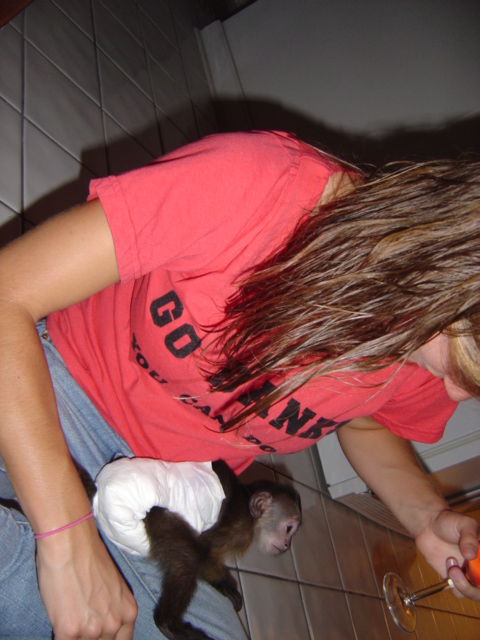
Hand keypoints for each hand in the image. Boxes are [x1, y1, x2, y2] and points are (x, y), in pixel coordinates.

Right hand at [36, 520, 136, 638]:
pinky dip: (59, 635)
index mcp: (128, 612)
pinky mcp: (69, 629)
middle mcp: (114, 623)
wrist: (70, 540)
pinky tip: (58, 623)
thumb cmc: (88, 555)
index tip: (95, 635)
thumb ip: (111, 609)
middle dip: (88, 637)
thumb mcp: (112, 586)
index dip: (105, 639)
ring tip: (68, 617)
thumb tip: (101, 625)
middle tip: (80, 620)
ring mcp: (92, 629)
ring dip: (73, 635)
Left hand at [415, 508, 479, 599]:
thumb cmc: (449, 522)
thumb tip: (472, 555)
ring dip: (464, 584)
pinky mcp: (455, 580)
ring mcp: (470, 576)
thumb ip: (469, 537)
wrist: (428, 525)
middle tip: (460, 570)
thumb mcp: (463, 523)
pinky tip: (448, 565)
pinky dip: (454, 584)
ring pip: (475, 594)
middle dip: (474, 585)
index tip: (476, 566)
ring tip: (451, 561)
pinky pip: (459, 593)